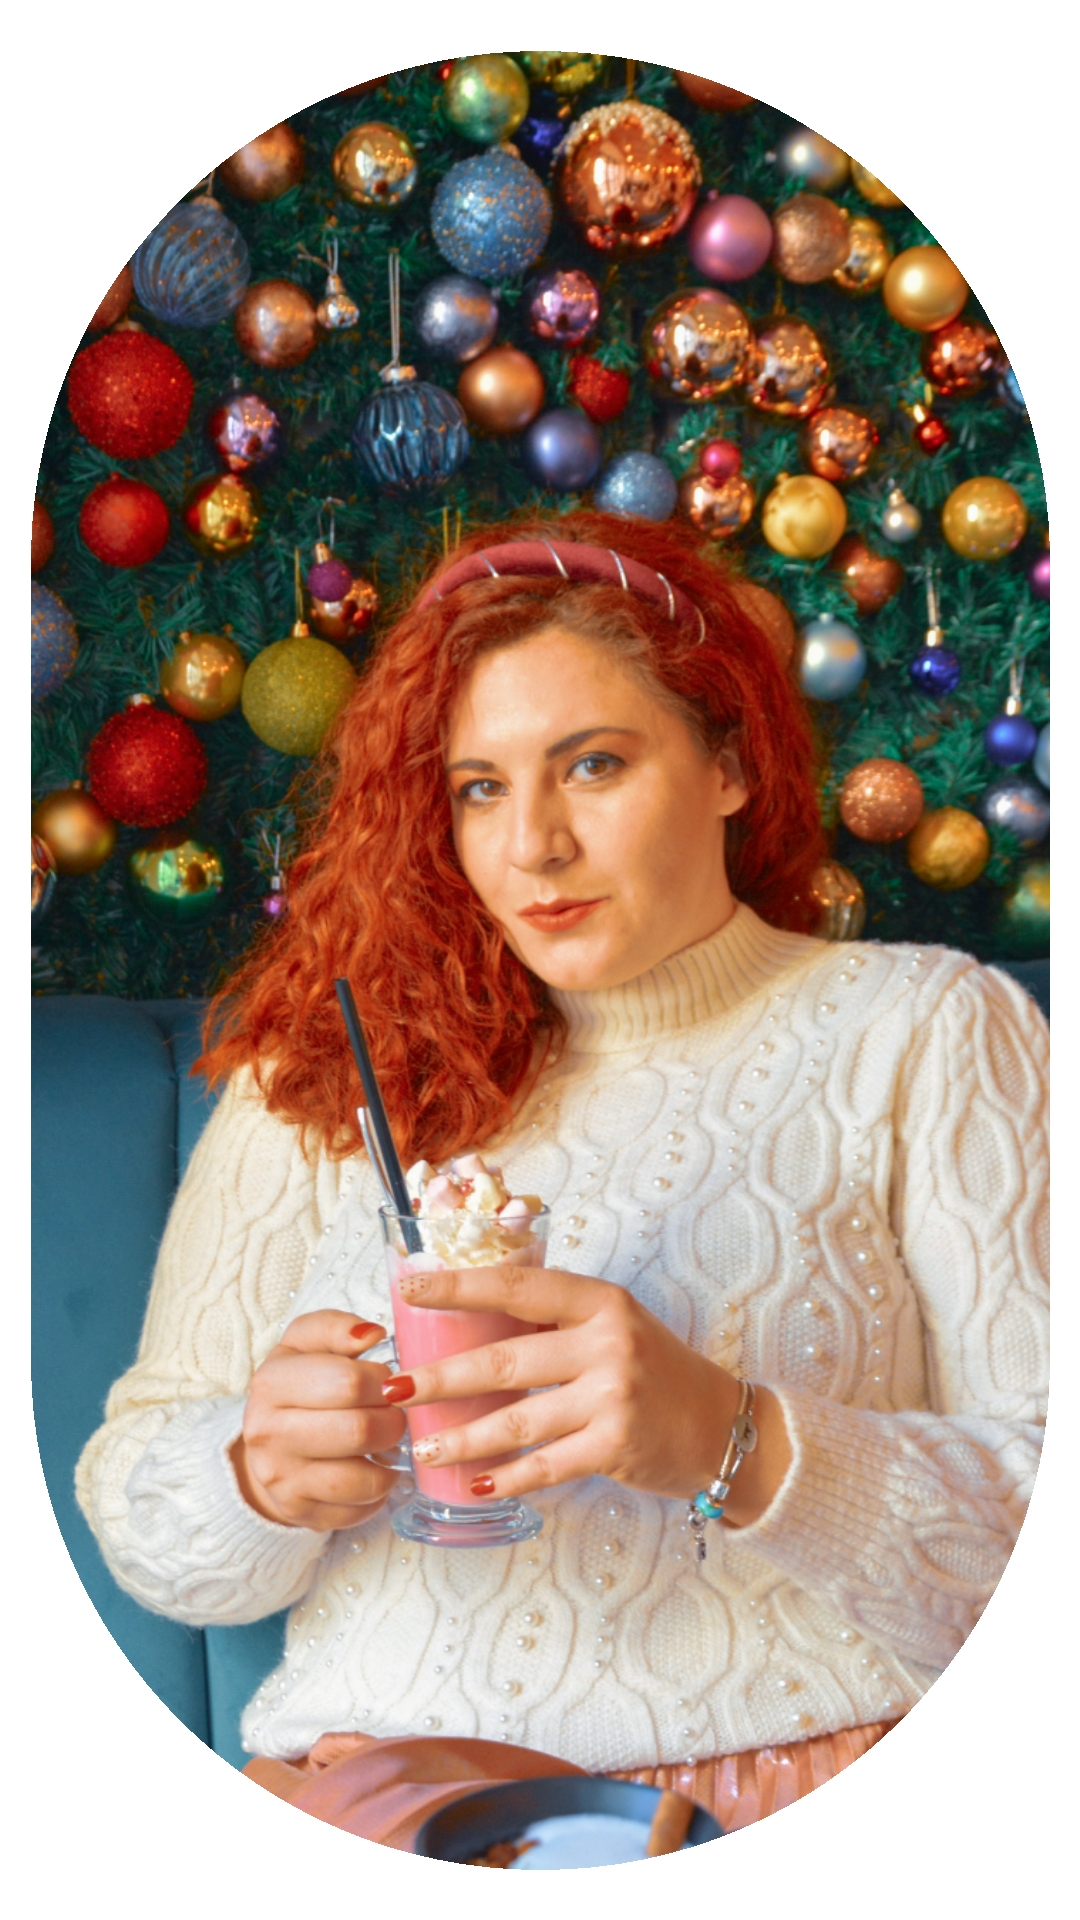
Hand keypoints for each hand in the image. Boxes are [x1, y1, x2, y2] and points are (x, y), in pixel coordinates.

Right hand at [230, 1313, 406, 1529]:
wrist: (267, 1443)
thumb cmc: (299, 1386)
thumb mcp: (305, 1344)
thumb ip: (335, 1327)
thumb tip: (371, 1333)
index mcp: (271, 1383)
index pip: (348, 1382)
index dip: (382, 1381)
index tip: (384, 1381)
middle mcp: (268, 1434)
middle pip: (360, 1430)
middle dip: (392, 1420)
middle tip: (393, 1412)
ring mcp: (282, 1480)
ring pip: (365, 1478)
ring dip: (390, 1458)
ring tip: (385, 1441)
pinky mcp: (301, 1513)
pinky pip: (362, 1508)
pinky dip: (380, 1489)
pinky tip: (371, 1468)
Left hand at [381, 1266, 790, 1522]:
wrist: (718, 1424)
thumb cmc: (654, 1369)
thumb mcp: (612, 1325)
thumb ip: (554, 1320)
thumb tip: (469, 1317)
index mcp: (599, 1302)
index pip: (517, 1285)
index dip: (459, 1286)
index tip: (410, 1287)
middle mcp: (606, 1343)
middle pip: (503, 1360)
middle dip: (440, 1376)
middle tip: (393, 1387)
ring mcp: (612, 1397)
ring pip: (516, 1420)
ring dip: (461, 1435)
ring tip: (421, 1444)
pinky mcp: (615, 1446)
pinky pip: (544, 1465)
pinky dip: (505, 1477)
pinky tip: (471, 1483)